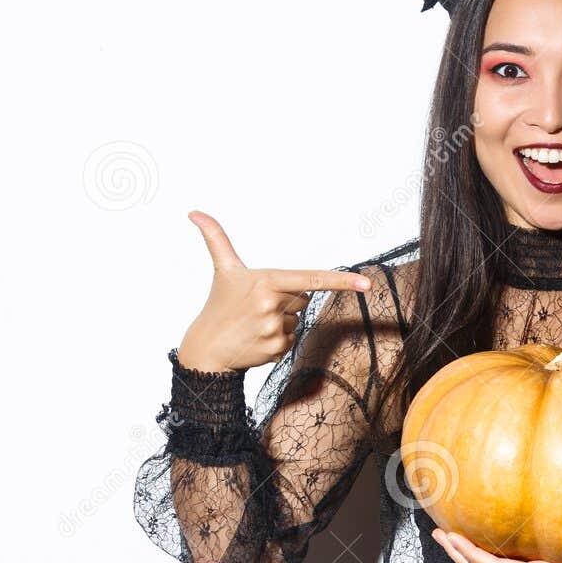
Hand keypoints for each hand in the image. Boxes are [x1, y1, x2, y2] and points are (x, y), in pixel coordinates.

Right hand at [176, 210, 372, 371]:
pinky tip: (258, 338)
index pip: (311, 279)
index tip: (366, 284)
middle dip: (286, 300)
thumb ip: (215, 238)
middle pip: (303, 299)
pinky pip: (294, 338)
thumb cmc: (218, 306)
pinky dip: (280, 339)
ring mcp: (275, 329)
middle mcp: (272, 305)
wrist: (206, 350)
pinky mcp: (277, 349)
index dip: (341, 281)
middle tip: (257, 306)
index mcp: (265, 281)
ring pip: (298, 319)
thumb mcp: (222, 269)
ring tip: (255, 323)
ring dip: (283, 320)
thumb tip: (194, 212)